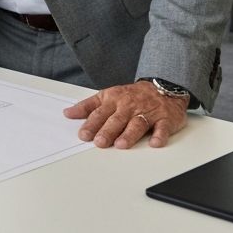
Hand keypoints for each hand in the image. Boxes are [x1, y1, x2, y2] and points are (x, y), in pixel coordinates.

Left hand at [63, 80, 187, 148]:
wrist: (162, 87)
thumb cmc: (131, 95)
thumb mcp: (107, 96)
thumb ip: (88, 106)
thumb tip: (68, 113)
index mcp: (113, 99)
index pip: (100, 113)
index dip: (91, 124)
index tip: (83, 134)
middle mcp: (129, 106)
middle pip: (117, 119)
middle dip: (107, 131)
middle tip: (99, 142)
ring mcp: (147, 112)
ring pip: (137, 123)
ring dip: (129, 134)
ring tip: (120, 144)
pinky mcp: (164, 119)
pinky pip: (162, 128)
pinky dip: (159, 135)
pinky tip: (155, 143)